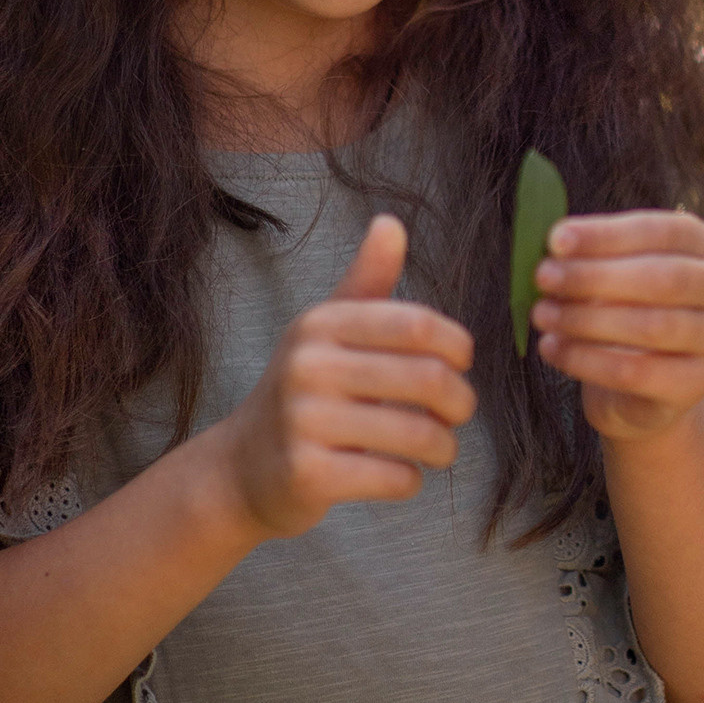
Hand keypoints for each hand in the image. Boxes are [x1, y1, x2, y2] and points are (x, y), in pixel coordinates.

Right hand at [217, 214, 476, 542]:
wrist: (241, 468)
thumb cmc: (303, 392)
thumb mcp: (327, 332)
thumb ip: (366, 282)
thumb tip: (391, 222)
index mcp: (321, 325)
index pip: (417, 324)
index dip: (457, 345)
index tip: (461, 363)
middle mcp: (308, 366)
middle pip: (428, 379)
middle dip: (461, 402)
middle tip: (460, 413)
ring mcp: (304, 422)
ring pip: (418, 434)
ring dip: (444, 446)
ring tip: (441, 448)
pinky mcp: (307, 475)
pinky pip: (394, 477)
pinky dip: (411, 480)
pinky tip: (400, 474)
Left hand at [531, 210, 703, 444]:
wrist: (640, 383)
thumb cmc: (623, 307)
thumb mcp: (611, 272)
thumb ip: (589, 256)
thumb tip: (554, 248)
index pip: (659, 231)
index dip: (606, 235)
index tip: (556, 240)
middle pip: (663, 279)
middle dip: (595, 277)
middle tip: (544, 277)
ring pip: (652, 327)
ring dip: (587, 320)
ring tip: (543, 315)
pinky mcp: (697, 383)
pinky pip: (638, 372)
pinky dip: (587, 360)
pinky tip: (552, 349)